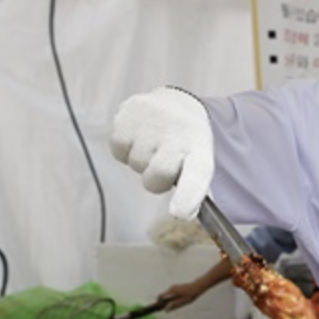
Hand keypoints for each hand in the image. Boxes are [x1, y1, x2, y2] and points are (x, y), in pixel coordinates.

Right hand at [111, 87, 213, 219]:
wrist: (177, 103)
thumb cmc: (187, 143)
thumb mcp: (198, 161)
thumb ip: (193, 189)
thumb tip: (185, 215)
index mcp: (200, 148)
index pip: (197, 173)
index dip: (188, 196)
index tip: (180, 214)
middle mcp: (178, 132)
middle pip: (156, 178)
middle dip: (155, 181)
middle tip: (162, 164)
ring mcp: (153, 121)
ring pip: (136, 165)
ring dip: (140, 163)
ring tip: (152, 145)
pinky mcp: (129, 112)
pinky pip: (118, 150)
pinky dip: (124, 150)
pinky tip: (138, 137)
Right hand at [159, 281, 207, 311]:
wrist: (197, 287)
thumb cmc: (191, 295)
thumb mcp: (183, 301)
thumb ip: (174, 305)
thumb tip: (166, 310)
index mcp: (172, 291)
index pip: (160, 296)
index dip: (158, 303)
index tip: (159, 308)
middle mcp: (171, 288)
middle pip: (162, 296)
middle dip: (163, 302)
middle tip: (168, 308)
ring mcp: (172, 287)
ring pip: (166, 295)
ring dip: (168, 300)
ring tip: (175, 304)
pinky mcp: (175, 287)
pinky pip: (170, 294)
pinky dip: (171, 298)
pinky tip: (177, 300)